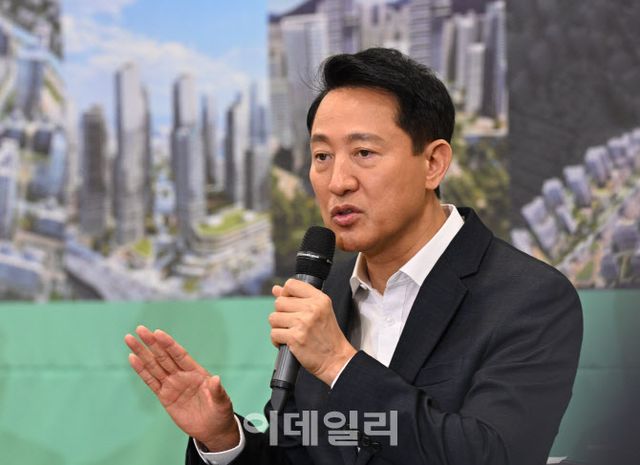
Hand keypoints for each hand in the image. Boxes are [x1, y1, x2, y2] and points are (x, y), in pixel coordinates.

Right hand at [124, 326, 238, 451]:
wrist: (211, 428)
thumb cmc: (219, 412)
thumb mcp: (222, 402)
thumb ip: (217, 391)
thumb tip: (216, 379)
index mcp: (196, 372)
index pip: (180, 355)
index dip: (169, 344)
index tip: (158, 333)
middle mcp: (182, 375)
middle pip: (164, 356)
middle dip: (152, 343)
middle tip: (140, 329)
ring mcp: (172, 384)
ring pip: (154, 366)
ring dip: (142, 353)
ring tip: (130, 339)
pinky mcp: (164, 396)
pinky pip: (151, 382)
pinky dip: (141, 370)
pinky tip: (133, 358)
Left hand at [270, 279, 356, 385]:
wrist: (336, 359)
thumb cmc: (327, 336)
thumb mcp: (319, 311)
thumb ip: (298, 298)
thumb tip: (276, 289)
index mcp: (319, 299)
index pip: (291, 284)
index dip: (285, 294)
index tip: (290, 304)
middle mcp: (312, 308)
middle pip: (279, 302)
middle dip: (282, 314)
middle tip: (292, 323)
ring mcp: (303, 323)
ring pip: (273, 318)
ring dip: (278, 327)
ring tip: (290, 332)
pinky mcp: (295, 337)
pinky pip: (274, 333)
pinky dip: (277, 340)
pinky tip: (288, 342)